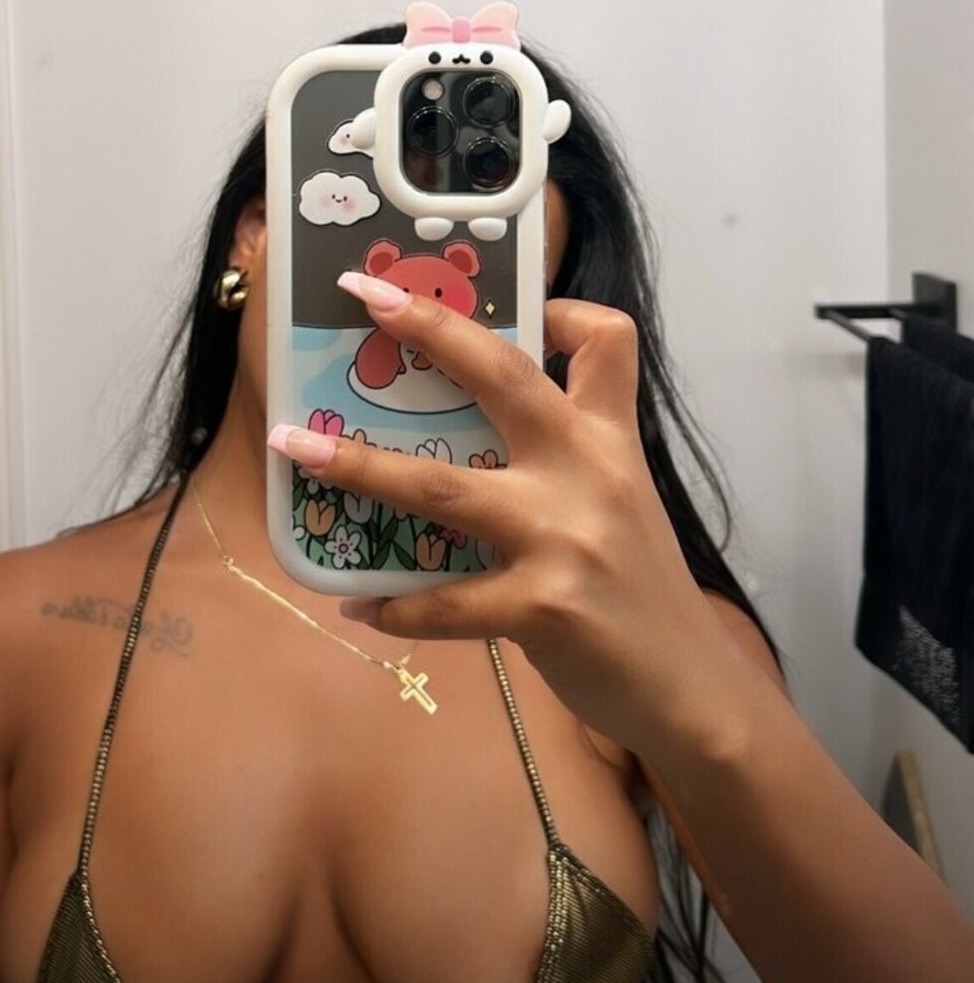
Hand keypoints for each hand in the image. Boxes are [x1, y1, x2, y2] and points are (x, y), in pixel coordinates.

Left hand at [267, 272, 739, 761]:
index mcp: (612, 439)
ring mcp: (564, 538)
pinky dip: (395, 605)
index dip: (558, 309)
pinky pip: (445, 602)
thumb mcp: (620, 501)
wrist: (686, 686)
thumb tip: (474, 435)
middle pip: (503, 374)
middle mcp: (590, 471)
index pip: (604, 341)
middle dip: (428, 326)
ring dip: (359, 464)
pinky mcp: (542, 608)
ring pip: (442, 486)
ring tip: (296, 449)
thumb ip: (566, 460)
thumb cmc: (640, 589)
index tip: (504, 308)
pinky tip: (362, 607)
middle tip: (363, 295)